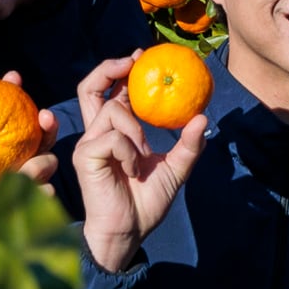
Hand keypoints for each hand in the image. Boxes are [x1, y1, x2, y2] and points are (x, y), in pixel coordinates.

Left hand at [0, 71, 59, 234]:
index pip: (4, 118)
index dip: (11, 96)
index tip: (13, 78)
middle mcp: (8, 165)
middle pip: (36, 137)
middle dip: (46, 123)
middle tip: (43, 116)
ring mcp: (21, 185)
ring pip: (46, 163)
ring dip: (42, 162)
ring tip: (29, 169)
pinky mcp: (28, 208)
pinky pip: (45, 196)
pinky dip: (44, 193)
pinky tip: (38, 193)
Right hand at [66, 53, 206, 271]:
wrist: (128, 232)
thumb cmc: (146, 203)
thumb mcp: (174, 170)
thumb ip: (187, 146)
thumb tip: (203, 118)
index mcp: (113, 134)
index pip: (109, 93)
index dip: (120, 71)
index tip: (141, 57)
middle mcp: (96, 134)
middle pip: (88, 88)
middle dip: (108, 69)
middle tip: (133, 61)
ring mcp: (88, 144)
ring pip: (113, 112)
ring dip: (136, 131)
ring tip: (143, 156)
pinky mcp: (84, 156)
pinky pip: (113, 138)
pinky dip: (130, 151)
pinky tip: (134, 170)